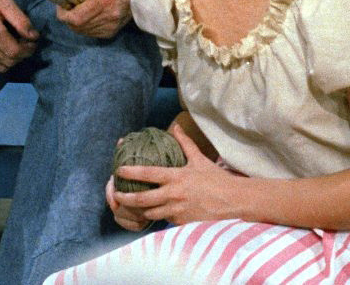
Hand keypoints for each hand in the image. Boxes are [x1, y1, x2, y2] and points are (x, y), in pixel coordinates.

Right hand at [0, 0, 37, 72]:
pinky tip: (6, 49)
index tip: (34, 39)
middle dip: (24, 54)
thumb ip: (21, 20)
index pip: (15, 52)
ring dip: (14, 60)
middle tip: (27, 41)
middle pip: (10, 61)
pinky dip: (3, 62)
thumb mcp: (4, 1)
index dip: (29, 49)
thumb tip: (34, 36)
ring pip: (2, 67)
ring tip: (17, 44)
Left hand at [57, 0, 132, 38]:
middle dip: (68, 18)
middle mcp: (110, 15)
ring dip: (76, 23)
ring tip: (79, 9)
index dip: (64, 15)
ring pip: (83, 32)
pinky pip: (92, 34)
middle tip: (68, 7)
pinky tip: (88, 15)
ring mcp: (112, 25)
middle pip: (78, 26)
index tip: (61, 6)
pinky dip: (85, 27)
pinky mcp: (113, 31)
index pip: (76, 18)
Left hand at [111, 125, 239, 225]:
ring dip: (140, 210)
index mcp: (176, 177)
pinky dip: (157, 217)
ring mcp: (177, 210)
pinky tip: (152, 214)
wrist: (233, 201)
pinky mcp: (182, 223)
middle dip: (126, 199)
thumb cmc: (216, 179)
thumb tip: (175, 126)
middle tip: (116, 196)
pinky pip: (164, 221)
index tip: (119, 171)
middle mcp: (174, 194)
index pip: (148, 173)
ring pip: (150, 213)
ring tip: (131, 207)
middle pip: (142, 199)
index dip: (131, 172)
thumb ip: (185, 143)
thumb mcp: (199, 159)